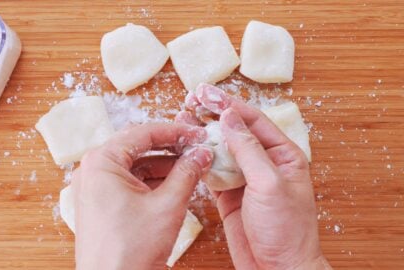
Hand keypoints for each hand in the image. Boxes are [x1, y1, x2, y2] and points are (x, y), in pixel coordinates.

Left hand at [71, 123, 213, 269]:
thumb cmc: (130, 250)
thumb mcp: (167, 205)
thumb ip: (187, 172)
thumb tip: (202, 152)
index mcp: (101, 161)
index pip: (143, 134)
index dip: (175, 132)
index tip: (197, 133)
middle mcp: (93, 171)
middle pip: (138, 148)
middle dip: (170, 149)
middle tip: (197, 149)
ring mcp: (95, 188)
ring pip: (136, 166)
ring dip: (164, 166)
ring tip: (192, 167)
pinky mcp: (102, 204)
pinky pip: (130, 184)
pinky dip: (153, 182)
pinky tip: (176, 184)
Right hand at [180, 84, 331, 269]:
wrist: (279, 269)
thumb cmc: (287, 230)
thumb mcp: (269, 183)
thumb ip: (248, 149)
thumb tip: (230, 118)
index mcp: (283, 154)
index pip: (253, 120)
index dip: (228, 105)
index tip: (206, 93)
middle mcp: (264, 162)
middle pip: (234, 130)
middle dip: (212, 114)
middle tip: (190, 99)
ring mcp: (245, 178)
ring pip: (221, 148)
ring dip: (203, 133)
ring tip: (183, 117)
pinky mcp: (230, 194)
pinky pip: (212, 170)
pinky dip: (199, 158)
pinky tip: (187, 147)